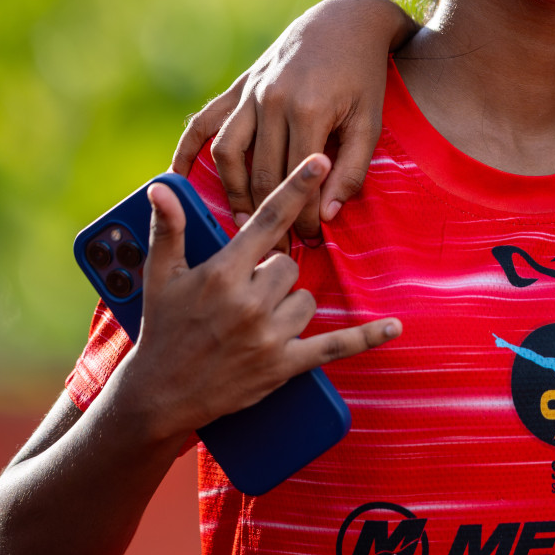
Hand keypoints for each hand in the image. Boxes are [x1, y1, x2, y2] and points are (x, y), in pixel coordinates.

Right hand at [123, 155, 400, 440]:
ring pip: (305, 298)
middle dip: (272, 275)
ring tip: (255, 322)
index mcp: (222, 274)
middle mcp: (248, 302)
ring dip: (288, 306)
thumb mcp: (159, 278)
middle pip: (290, 264)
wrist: (160, 395)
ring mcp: (268, 335)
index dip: (296, 187)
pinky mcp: (283, 365)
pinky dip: (366, 337)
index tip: (320, 159)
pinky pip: (335, 345)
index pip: (268, 222)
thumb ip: (169, 230)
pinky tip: (394, 326)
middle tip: (243, 296)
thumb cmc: (162, 330)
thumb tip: (162, 189)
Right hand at [170, 0, 416, 235]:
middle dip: (268, 215)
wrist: (346, 22)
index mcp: (307, 112)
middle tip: (278, 243)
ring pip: (227, 154)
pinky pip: (205, 121)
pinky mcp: (240, 85)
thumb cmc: (364, 77)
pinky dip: (187, 150)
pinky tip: (178, 177)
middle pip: (260, 175)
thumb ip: (350, 171)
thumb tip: (326, 214)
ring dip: (232, 192)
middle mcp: (272, 101)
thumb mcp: (369, 123)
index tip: (310, 240)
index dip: (301, 217)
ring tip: (242, 221)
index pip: (295, 183)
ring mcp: (251, 92)